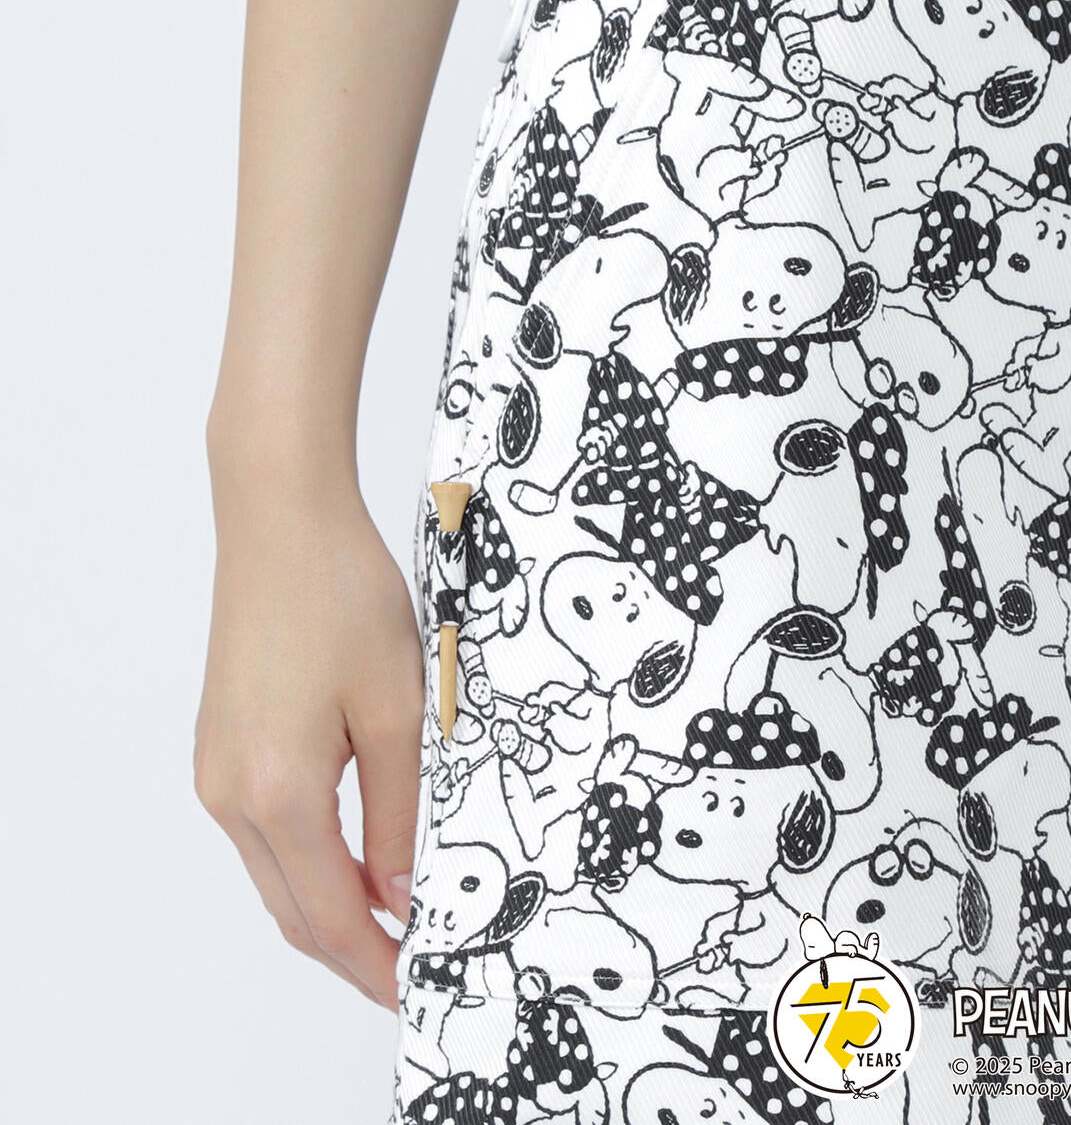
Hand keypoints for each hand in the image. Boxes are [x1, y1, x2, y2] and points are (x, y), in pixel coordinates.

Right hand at [194, 468, 423, 1011]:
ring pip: (276, 875)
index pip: (330, 916)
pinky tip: (356, 854)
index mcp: (278, 792)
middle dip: (353, 949)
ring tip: (397, 917)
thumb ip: (400, 812)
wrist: (281, 520)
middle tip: (413, 966)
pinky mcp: (219, 747)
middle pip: (293, 908)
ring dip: (330, 906)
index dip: (376, 963)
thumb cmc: (341, 595)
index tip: (416, 988)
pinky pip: (264, 834)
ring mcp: (215, 772)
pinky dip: (309, 861)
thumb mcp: (399, 709)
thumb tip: (400, 892)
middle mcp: (230, 794)